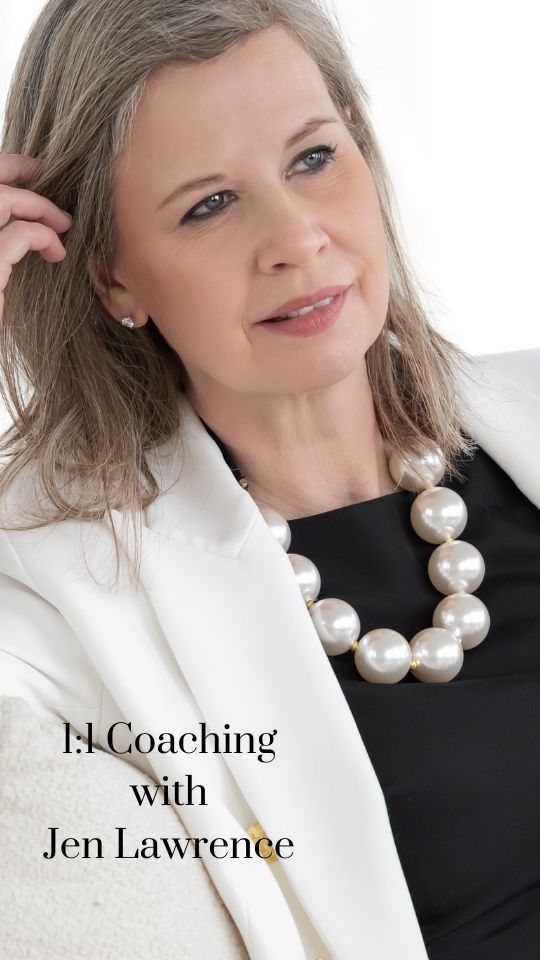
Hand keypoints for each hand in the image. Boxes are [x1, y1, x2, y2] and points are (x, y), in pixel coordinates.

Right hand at [0, 153, 72, 322]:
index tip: (35, 169)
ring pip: (3, 200)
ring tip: (63, 226)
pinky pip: (21, 234)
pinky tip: (56, 254)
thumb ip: (3, 239)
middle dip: (23, 177)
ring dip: (40, 207)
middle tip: (54, 189)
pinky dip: (44, 237)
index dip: (5, 167)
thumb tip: (27, 216)